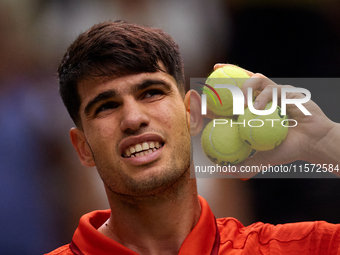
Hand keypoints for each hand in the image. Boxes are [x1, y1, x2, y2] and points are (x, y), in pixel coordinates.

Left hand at [210, 64, 338, 178]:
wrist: (312, 143)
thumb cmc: (287, 150)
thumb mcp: (261, 160)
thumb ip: (244, 165)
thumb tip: (222, 171)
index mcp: (248, 113)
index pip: (227, 104)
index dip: (213, 100)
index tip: (200, 102)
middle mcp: (257, 100)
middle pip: (237, 84)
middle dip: (222, 79)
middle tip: (213, 87)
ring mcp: (270, 93)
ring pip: (253, 80)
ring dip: (243, 88)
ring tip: (239, 104)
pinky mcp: (283, 90)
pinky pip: (270, 88)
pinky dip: (262, 98)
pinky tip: (258, 109)